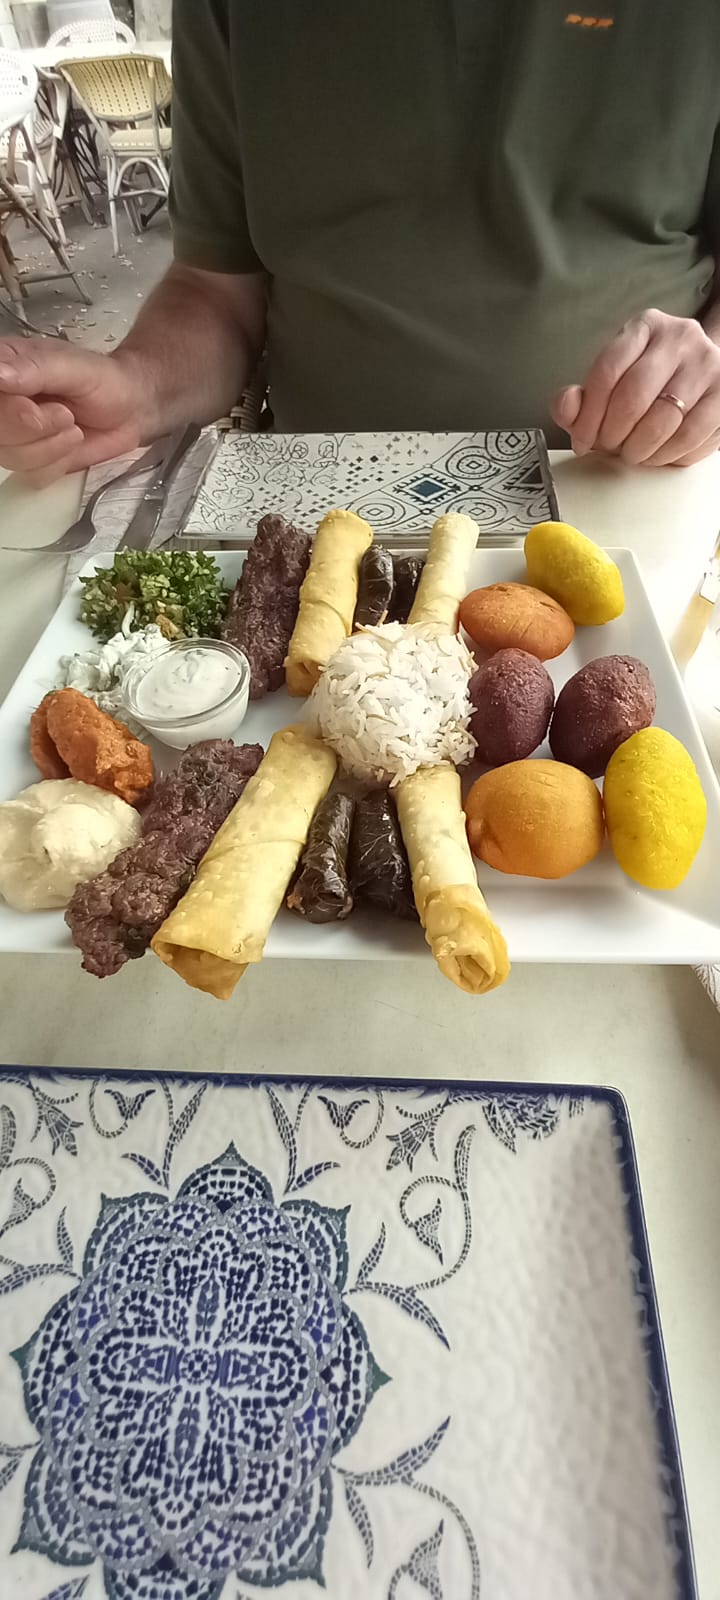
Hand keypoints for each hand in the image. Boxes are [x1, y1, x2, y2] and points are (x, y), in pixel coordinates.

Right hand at [0, 337, 142, 485]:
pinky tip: (71, 443)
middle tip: (66, 415)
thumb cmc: (101, 381)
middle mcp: (3, 403)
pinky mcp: (30, 460)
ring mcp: (12, 434)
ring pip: (11, 457)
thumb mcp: (72, 367)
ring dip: (51, 447)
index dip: (7, 412)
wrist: (129, 408)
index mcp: (2, 370)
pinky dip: (58, 464)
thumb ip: (34, 369)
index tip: (31, 408)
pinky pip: (32, 475)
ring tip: (73, 427)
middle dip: (34, 429)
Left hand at [552, 309, 719, 466]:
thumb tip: (566, 406)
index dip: (588, 416)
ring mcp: (707, 365)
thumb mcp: (611, 380)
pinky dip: (666, 456)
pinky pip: (689, 437)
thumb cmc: (648, 381)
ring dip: (639, 450)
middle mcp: (679, 338)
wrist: (701, 373)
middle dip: (613, 435)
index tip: (582, 441)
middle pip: (633, 398)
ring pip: (662, 422)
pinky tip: (657, 455)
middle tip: (609, 448)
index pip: (607, 372)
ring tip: (632, 453)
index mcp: (644, 327)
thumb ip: (579, 397)